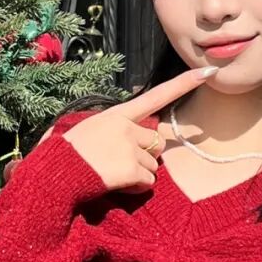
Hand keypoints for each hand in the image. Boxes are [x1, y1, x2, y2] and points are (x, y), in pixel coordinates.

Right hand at [63, 65, 215, 192]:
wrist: (54, 174)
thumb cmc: (63, 156)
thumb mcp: (84, 131)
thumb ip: (109, 130)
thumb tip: (126, 140)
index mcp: (116, 114)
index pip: (156, 95)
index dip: (184, 84)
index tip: (207, 73)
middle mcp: (126, 127)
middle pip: (157, 143)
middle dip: (145, 157)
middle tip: (120, 164)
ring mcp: (129, 147)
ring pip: (153, 166)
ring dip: (139, 175)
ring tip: (112, 174)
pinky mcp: (130, 168)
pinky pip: (147, 183)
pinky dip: (135, 189)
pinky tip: (115, 185)